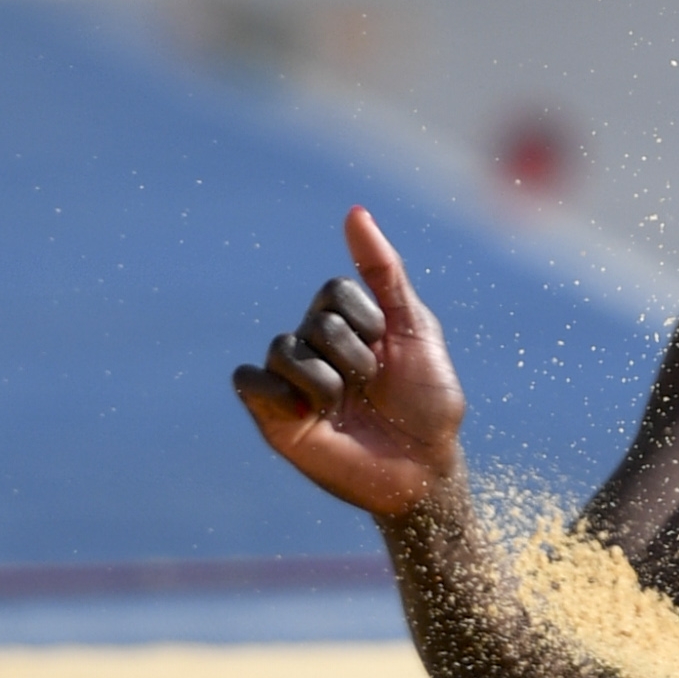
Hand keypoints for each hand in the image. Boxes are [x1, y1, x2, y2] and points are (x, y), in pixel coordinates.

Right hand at [233, 208, 467, 517]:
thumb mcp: (415, 328)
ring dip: (328, 379)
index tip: (389, 348)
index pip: (334, 291)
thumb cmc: (428, 400)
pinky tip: (308, 412)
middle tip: (371, 386)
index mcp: (347, 324)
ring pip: (285, 348)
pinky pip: (250, 381)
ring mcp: (291, 380)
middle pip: (315, 320)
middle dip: (355, 354)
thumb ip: (384, 271)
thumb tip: (354, 212)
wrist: (424, 466)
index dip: (367, 318)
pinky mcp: (272, 415)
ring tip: (346, 406)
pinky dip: (278, 392)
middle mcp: (314, 346)